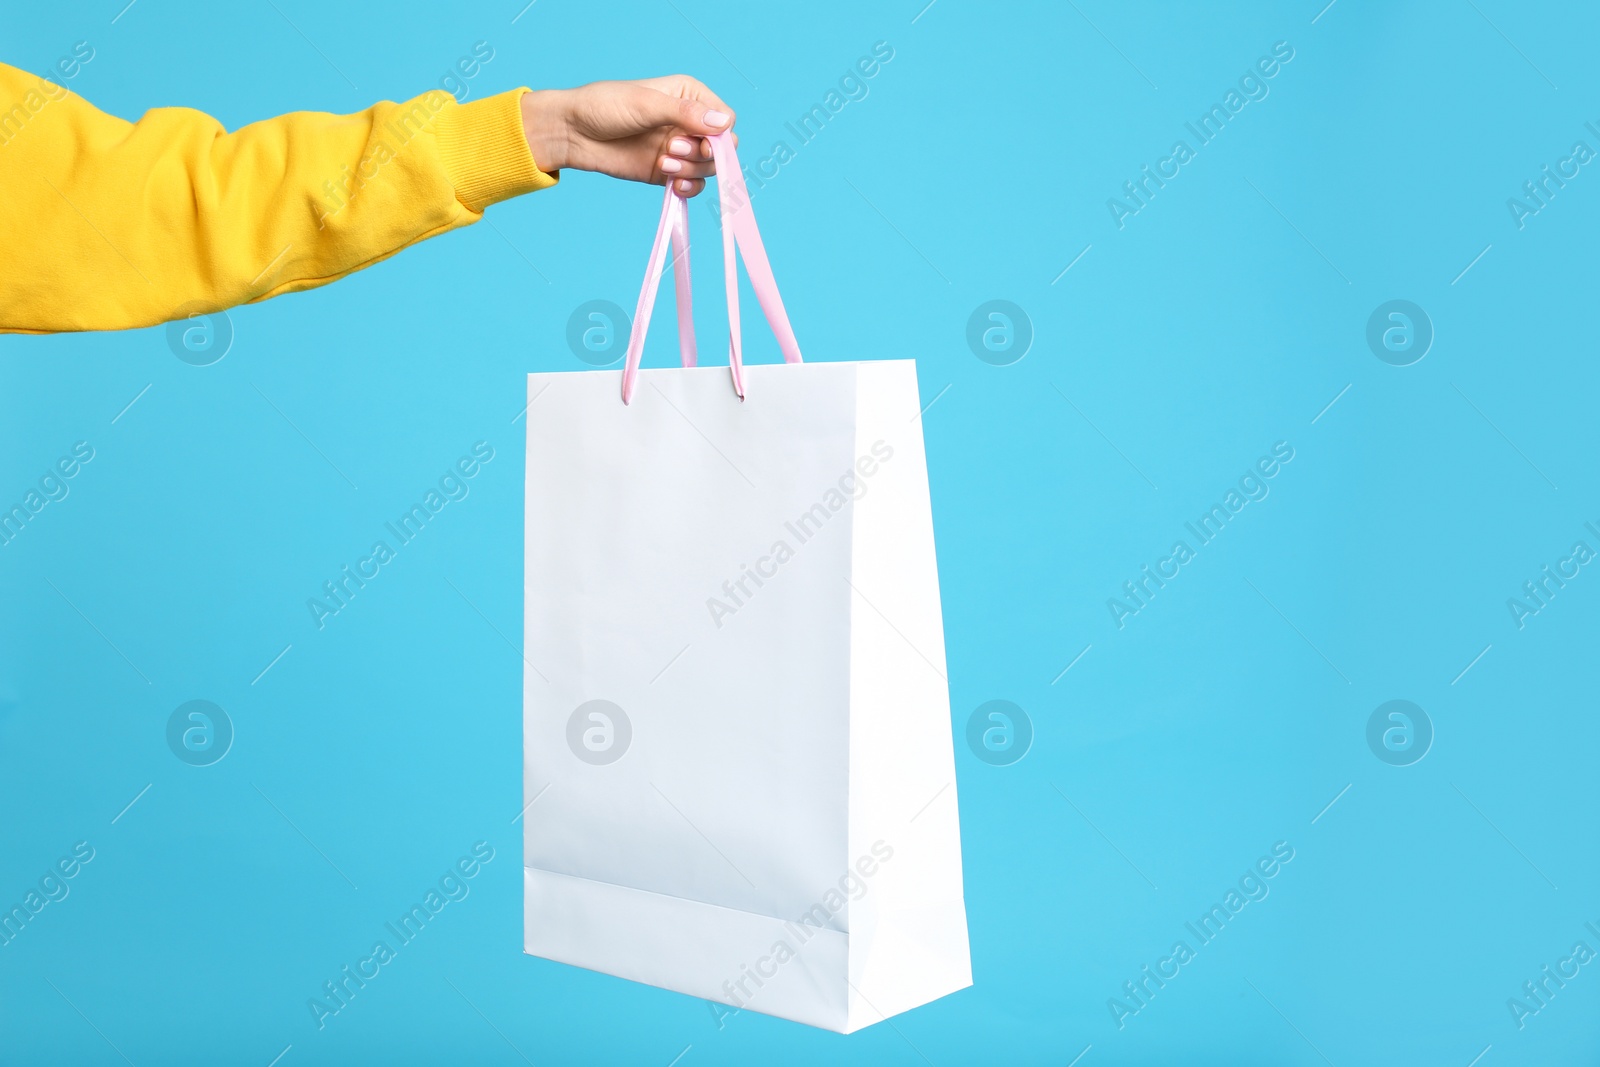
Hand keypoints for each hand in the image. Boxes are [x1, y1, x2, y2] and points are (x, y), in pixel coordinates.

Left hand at [519, 75, 735, 197]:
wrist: (573, 133)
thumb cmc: (604, 107)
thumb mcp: (646, 104)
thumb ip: (685, 114)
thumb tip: (724, 124)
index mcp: (689, 96)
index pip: (725, 118)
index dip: (720, 135)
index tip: (701, 141)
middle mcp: (688, 122)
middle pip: (721, 147)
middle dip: (704, 154)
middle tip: (673, 150)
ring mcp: (678, 148)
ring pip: (708, 168)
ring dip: (691, 170)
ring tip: (663, 163)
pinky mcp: (667, 171)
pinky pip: (693, 184)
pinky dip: (689, 187)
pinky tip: (674, 185)